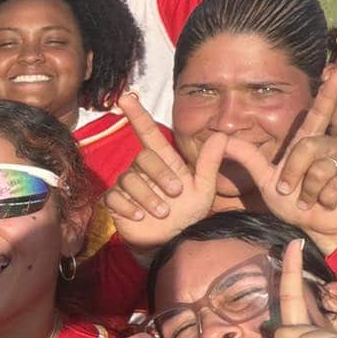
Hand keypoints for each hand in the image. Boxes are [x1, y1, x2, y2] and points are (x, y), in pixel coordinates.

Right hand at [103, 93, 227, 258]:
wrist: (173, 241)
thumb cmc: (189, 214)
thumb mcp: (204, 189)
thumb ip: (209, 163)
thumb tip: (221, 135)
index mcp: (163, 161)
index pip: (147, 133)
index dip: (138, 114)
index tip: (127, 96)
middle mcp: (143, 169)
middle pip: (143, 158)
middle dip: (160, 175)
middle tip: (175, 195)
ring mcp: (127, 185)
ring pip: (130, 179)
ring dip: (149, 197)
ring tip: (163, 213)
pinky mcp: (115, 202)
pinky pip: (115, 197)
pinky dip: (129, 207)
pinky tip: (140, 216)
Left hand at [223, 69, 336, 253]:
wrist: (315, 227)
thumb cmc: (293, 202)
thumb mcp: (266, 180)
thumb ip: (248, 158)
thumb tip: (221, 139)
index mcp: (308, 144)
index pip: (318, 113)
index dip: (328, 94)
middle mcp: (329, 146)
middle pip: (308, 148)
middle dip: (293, 174)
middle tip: (289, 191)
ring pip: (321, 168)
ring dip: (308, 191)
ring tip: (308, 200)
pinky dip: (325, 199)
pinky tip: (326, 203)